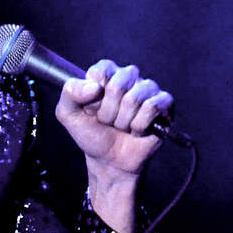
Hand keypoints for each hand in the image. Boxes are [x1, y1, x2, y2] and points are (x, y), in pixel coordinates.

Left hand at [55, 60, 171, 232]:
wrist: (109, 161)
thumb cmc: (91, 134)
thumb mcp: (68, 114)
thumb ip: (70, 93)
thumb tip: (94, 87)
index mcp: (107, 73)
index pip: (100, 71)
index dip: (93, 96)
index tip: (91, 108)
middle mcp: (129, 77)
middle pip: (117, 85)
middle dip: (108, 112)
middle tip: (108, 121)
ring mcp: (148, 89)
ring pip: (135, 98)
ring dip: (123, 121)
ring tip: (121, 126)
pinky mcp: (164, 103)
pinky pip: (153, 107)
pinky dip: (140, 125)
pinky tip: (137, 130)